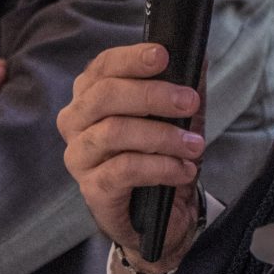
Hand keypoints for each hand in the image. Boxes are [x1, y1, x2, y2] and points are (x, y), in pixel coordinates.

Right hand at [57, 41, 205, 266]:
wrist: (159, 218)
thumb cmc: (159, 158)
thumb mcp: (177, 121)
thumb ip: (184, 89)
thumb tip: (198, 57)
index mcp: (91, 96)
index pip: (103, 67)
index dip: (132, 58)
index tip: (163, 55)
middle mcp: (76, 122)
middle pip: (105, 96)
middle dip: (151, 95)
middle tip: (188, 102)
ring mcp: (80, 156)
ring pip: (114, 132)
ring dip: (162, 135)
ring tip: (195, 145)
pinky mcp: (92, 189)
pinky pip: (124, 170)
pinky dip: (160, 168)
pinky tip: (183, 170)